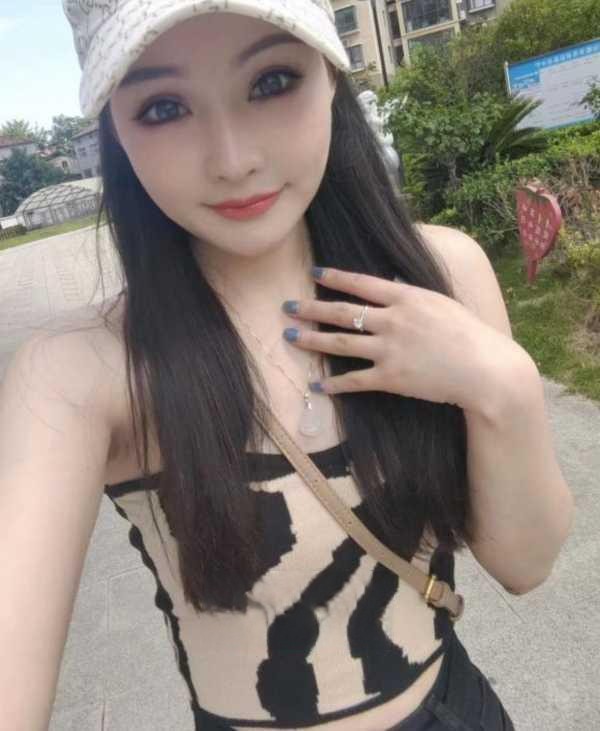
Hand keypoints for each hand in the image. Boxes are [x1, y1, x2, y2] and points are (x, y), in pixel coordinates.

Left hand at [282, 267, 519, 412]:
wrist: (485, 369)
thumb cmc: (469, 334)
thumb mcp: (441, 303)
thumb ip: (411, 296)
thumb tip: (389, 283)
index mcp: (407, 298)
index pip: (361, 283)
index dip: (335, 277)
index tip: (314, 274)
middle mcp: (393, 321)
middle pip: (342, 312)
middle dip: (311, 309)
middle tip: (287, 307)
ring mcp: (389, 350)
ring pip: (340, 343)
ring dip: (312, 340)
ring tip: (289, 337)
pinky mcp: (391, 378)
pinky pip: (354, 380)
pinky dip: (333, 383)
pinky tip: (316, 384)